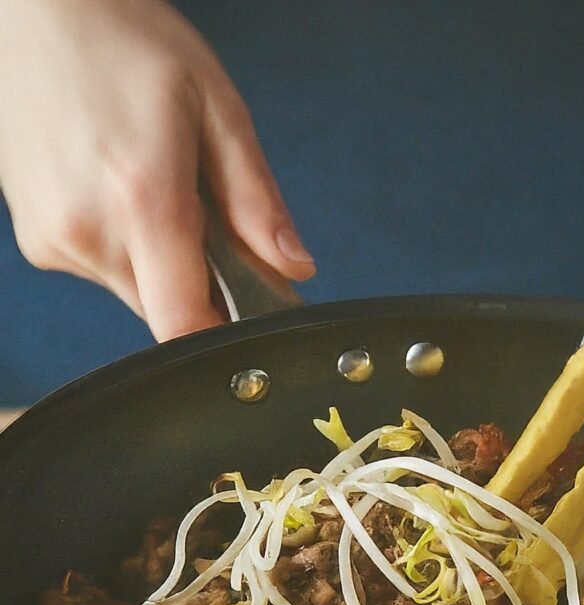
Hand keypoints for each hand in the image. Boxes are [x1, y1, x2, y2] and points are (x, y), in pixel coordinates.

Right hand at [0, 0, 313, 340]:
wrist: (33, 8)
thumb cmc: (123, 41)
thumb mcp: (217, 110)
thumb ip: (257, 202)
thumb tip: (293, 268)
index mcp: (141, 201)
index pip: (184, 325)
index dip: (225, 336)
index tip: (251, 319)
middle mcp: (87, 232)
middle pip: (167, 313)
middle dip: (203, 286)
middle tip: (209, 224)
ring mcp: (54, 240)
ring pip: (137, 294)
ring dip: (164, 265)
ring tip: (158, 190)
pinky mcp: (37, 241)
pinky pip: (104, 271)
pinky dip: (128, 249)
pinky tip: (124, 192)